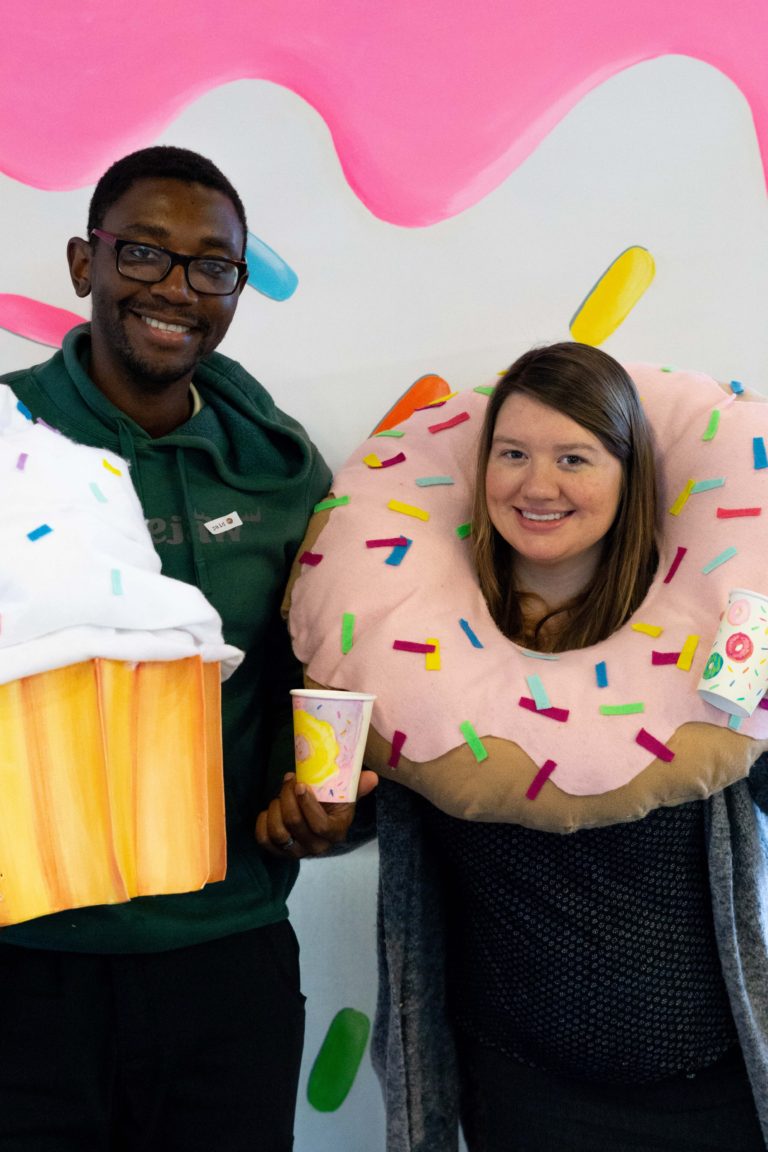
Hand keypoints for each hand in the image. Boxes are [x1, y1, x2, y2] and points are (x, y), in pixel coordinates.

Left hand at [255, 770, 377, 857]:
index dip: (307, 805)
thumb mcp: (345, 794)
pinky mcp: (278, 852)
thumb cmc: (331, 803)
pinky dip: (263, 821)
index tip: (301, 785)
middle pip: (294, 824)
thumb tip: (372, 777)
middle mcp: (317, 847)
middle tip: (289, 781)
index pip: (320, 826)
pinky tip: (270, 809)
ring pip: (278, 832)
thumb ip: (357, 786)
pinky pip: (264, 839)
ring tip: (280, 794)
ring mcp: (296, 852)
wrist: (316, 816)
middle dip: (287, 797)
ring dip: (276, 807)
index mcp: (336, 833)